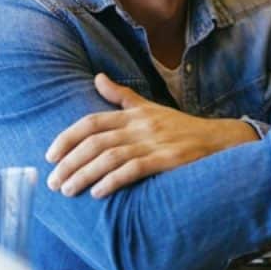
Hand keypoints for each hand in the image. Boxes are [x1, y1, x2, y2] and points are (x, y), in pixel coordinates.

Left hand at [45, 74, 258, 197]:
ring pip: (110, 157)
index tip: (49, 156)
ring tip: (68, 190)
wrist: (220, 140)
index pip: (91, 122)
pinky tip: (98, 192)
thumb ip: (121, 96)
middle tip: (53, 182)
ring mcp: (155, 142)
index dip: (67, 138)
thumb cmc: (181, 128)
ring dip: (85, 174)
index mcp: (134, 114)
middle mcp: (142, 126)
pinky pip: (134, 169)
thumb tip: (96, 77)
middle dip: (70, 162)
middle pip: (95, 141)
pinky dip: (113, 181)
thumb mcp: (151, 108)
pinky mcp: (168, 160)